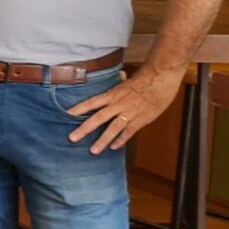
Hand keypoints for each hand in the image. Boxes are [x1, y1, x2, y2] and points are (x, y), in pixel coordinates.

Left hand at [66, 68, 183, 154]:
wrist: (161, 78)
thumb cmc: (145, 78)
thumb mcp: (128, 80)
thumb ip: (121, 83)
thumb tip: (119, 77)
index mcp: (113, 94)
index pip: (91, 102)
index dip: (78, 109)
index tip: (66, 115)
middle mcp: (118, 104)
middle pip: (98, 118)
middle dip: (84, 129)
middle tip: (72, 138)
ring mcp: (129, 113)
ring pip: (113, 128)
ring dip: (102, 140)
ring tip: (93, 151)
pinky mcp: (141, 119)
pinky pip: (129, 132)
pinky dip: (121, 140)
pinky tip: (114, 148)